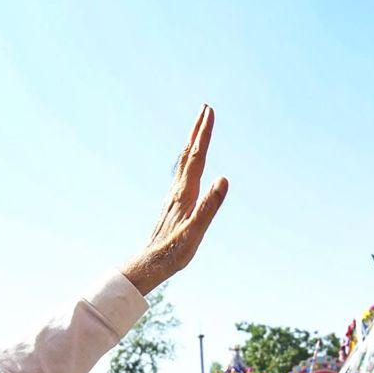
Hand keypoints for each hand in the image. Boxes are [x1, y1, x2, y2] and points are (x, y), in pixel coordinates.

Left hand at [120, 105, 228, 295]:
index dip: (204, 135)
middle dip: (197, 131)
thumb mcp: (195, 231)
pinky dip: (189, 160)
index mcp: (184, 193)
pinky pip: (182, 174)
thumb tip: (223, 178)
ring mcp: (173, 196)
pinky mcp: (173, 204)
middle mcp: (176, 190)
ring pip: (183, 163)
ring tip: (199, 129)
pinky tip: (190, 164)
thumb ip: (209, 205)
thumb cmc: (174, 252)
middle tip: (206, 109)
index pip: (196, 158)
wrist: (150, 264)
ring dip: (192, 144)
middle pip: (188, 155)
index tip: (209, 112)